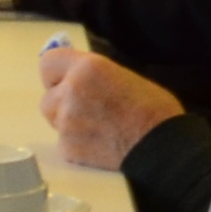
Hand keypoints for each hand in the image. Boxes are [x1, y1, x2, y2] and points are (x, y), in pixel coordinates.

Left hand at [34, 40, 185, 169]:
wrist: (162, 147)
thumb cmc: (153, 109)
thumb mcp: (122, 76)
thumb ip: (92, 76)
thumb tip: (75, 76)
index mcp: (87, 68)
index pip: (47, 63)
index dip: (56, 75)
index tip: (65, 81)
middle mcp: (71, 91)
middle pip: (47, 97)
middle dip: (62, 103)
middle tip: (88, 110)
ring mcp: (66, 121)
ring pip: (55, 121)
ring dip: (68, 123)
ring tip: (97, 128)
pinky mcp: (68, 148)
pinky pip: (64, 143)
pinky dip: (76, 145)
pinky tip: (100, 145)